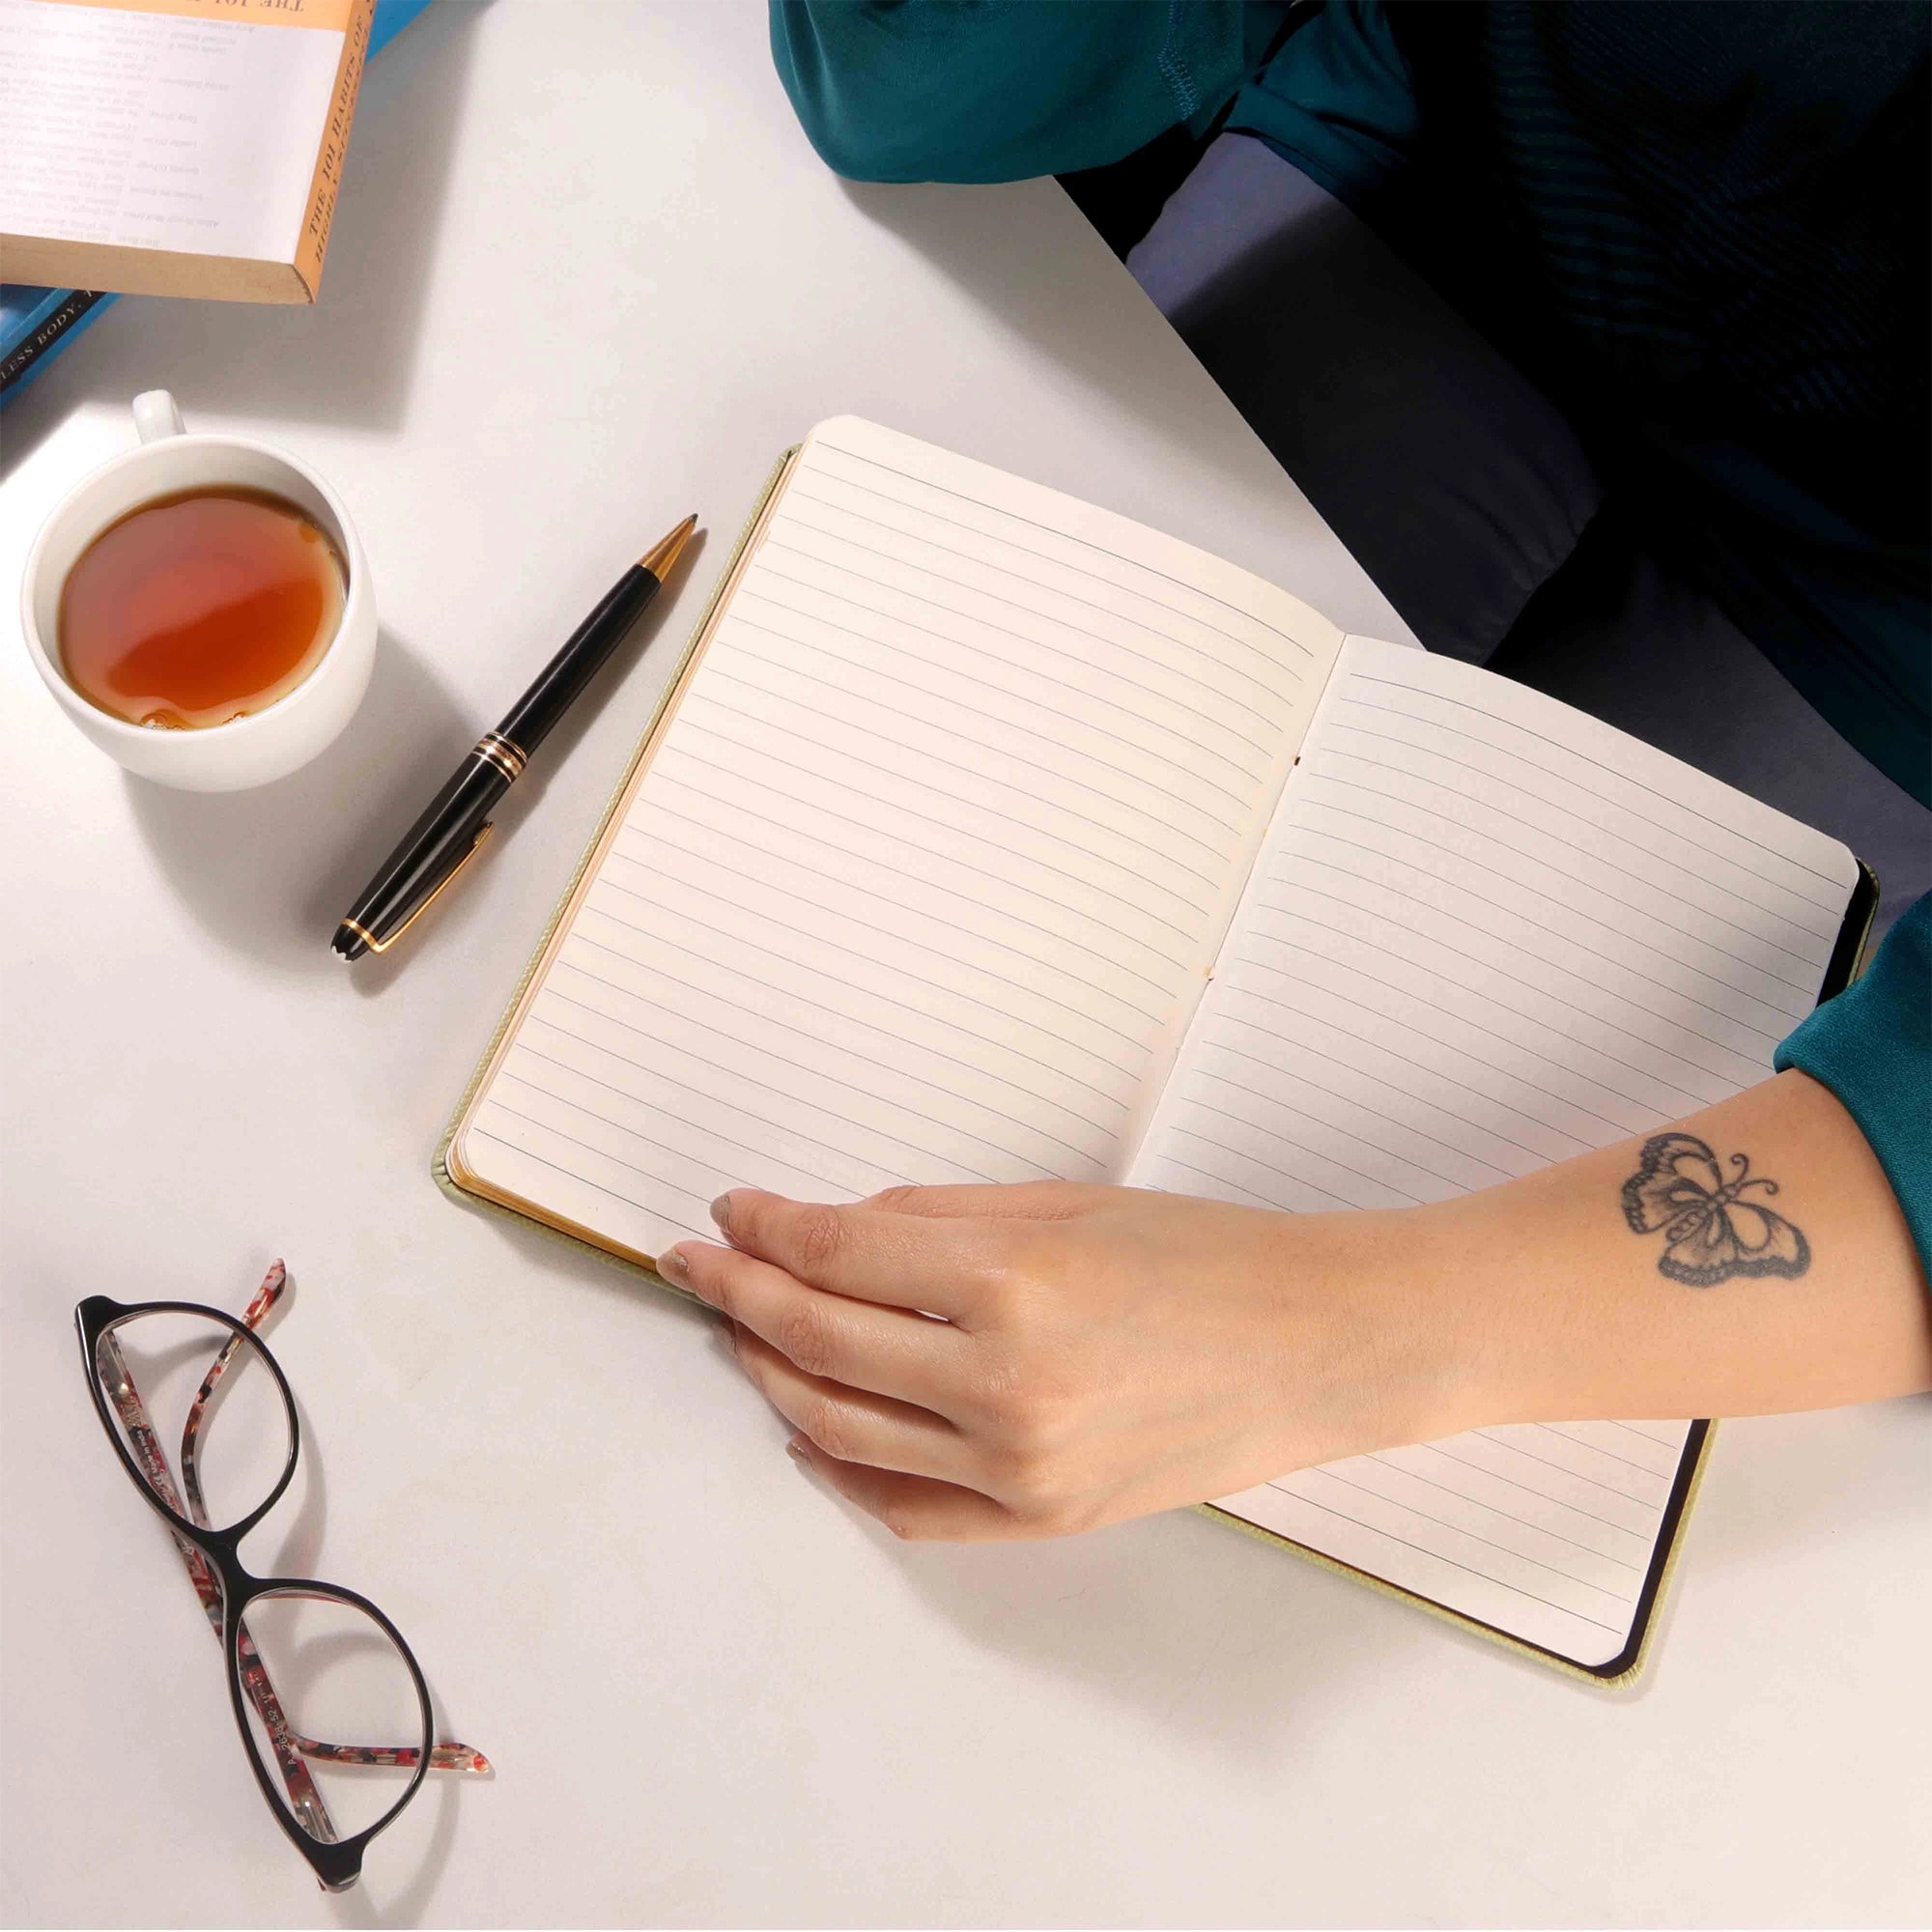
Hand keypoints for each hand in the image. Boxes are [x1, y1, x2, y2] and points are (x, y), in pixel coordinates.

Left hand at [657, 1182, 1471, 1540]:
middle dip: (738, 1293)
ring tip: (738, 1333)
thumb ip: (935, 1219)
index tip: (730, 1211)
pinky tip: (805, 1428)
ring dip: (771, 1373)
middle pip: (815, 1340)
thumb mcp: (1064, 1205)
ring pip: (839, 1426)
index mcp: (1011, 1284)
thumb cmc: (1208, 1257)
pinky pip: (904, 1505)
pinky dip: (840, 1467)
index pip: (835, 1255)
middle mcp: (1002, 1385)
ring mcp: (1018, 1467)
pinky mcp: (1040, 1521)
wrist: (1322, 1347)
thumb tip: (830, 1229)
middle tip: (697, 1263)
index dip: (765, 1228)